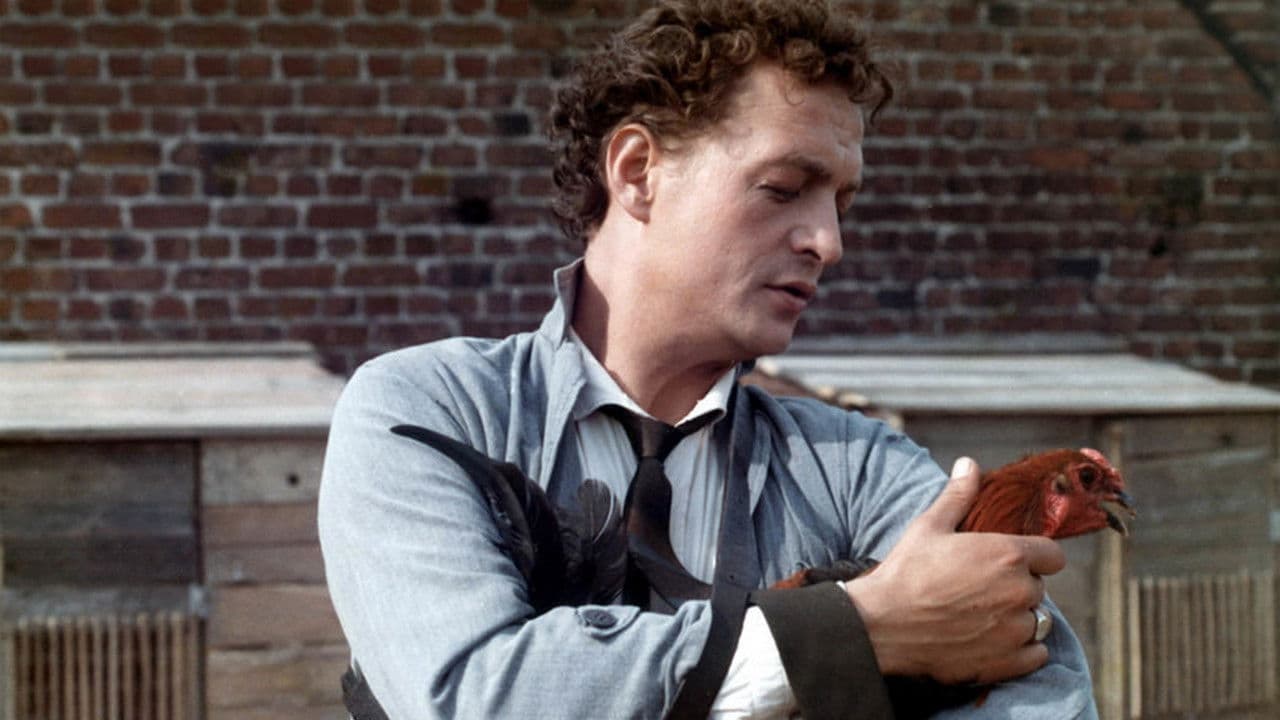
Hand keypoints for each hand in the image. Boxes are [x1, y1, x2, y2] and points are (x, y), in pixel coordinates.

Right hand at [844, 457, 1066, 684]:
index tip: (1011, 561)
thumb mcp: (929, 526)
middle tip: (981, 588)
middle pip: (1039, 588)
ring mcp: (1015, 630)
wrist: (882, 625)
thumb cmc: (905, 572)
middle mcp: (1020, 591)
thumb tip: (968, 464)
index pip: (1053, 555)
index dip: (1034, 556)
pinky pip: (1035, 654)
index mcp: (1008, 554)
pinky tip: (991, 641)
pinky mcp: (1007, 662)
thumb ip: (957, 495)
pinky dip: (1021, 650)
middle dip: (1017, 587)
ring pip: (1037, 621)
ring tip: (984, 616)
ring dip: (1018, 618)